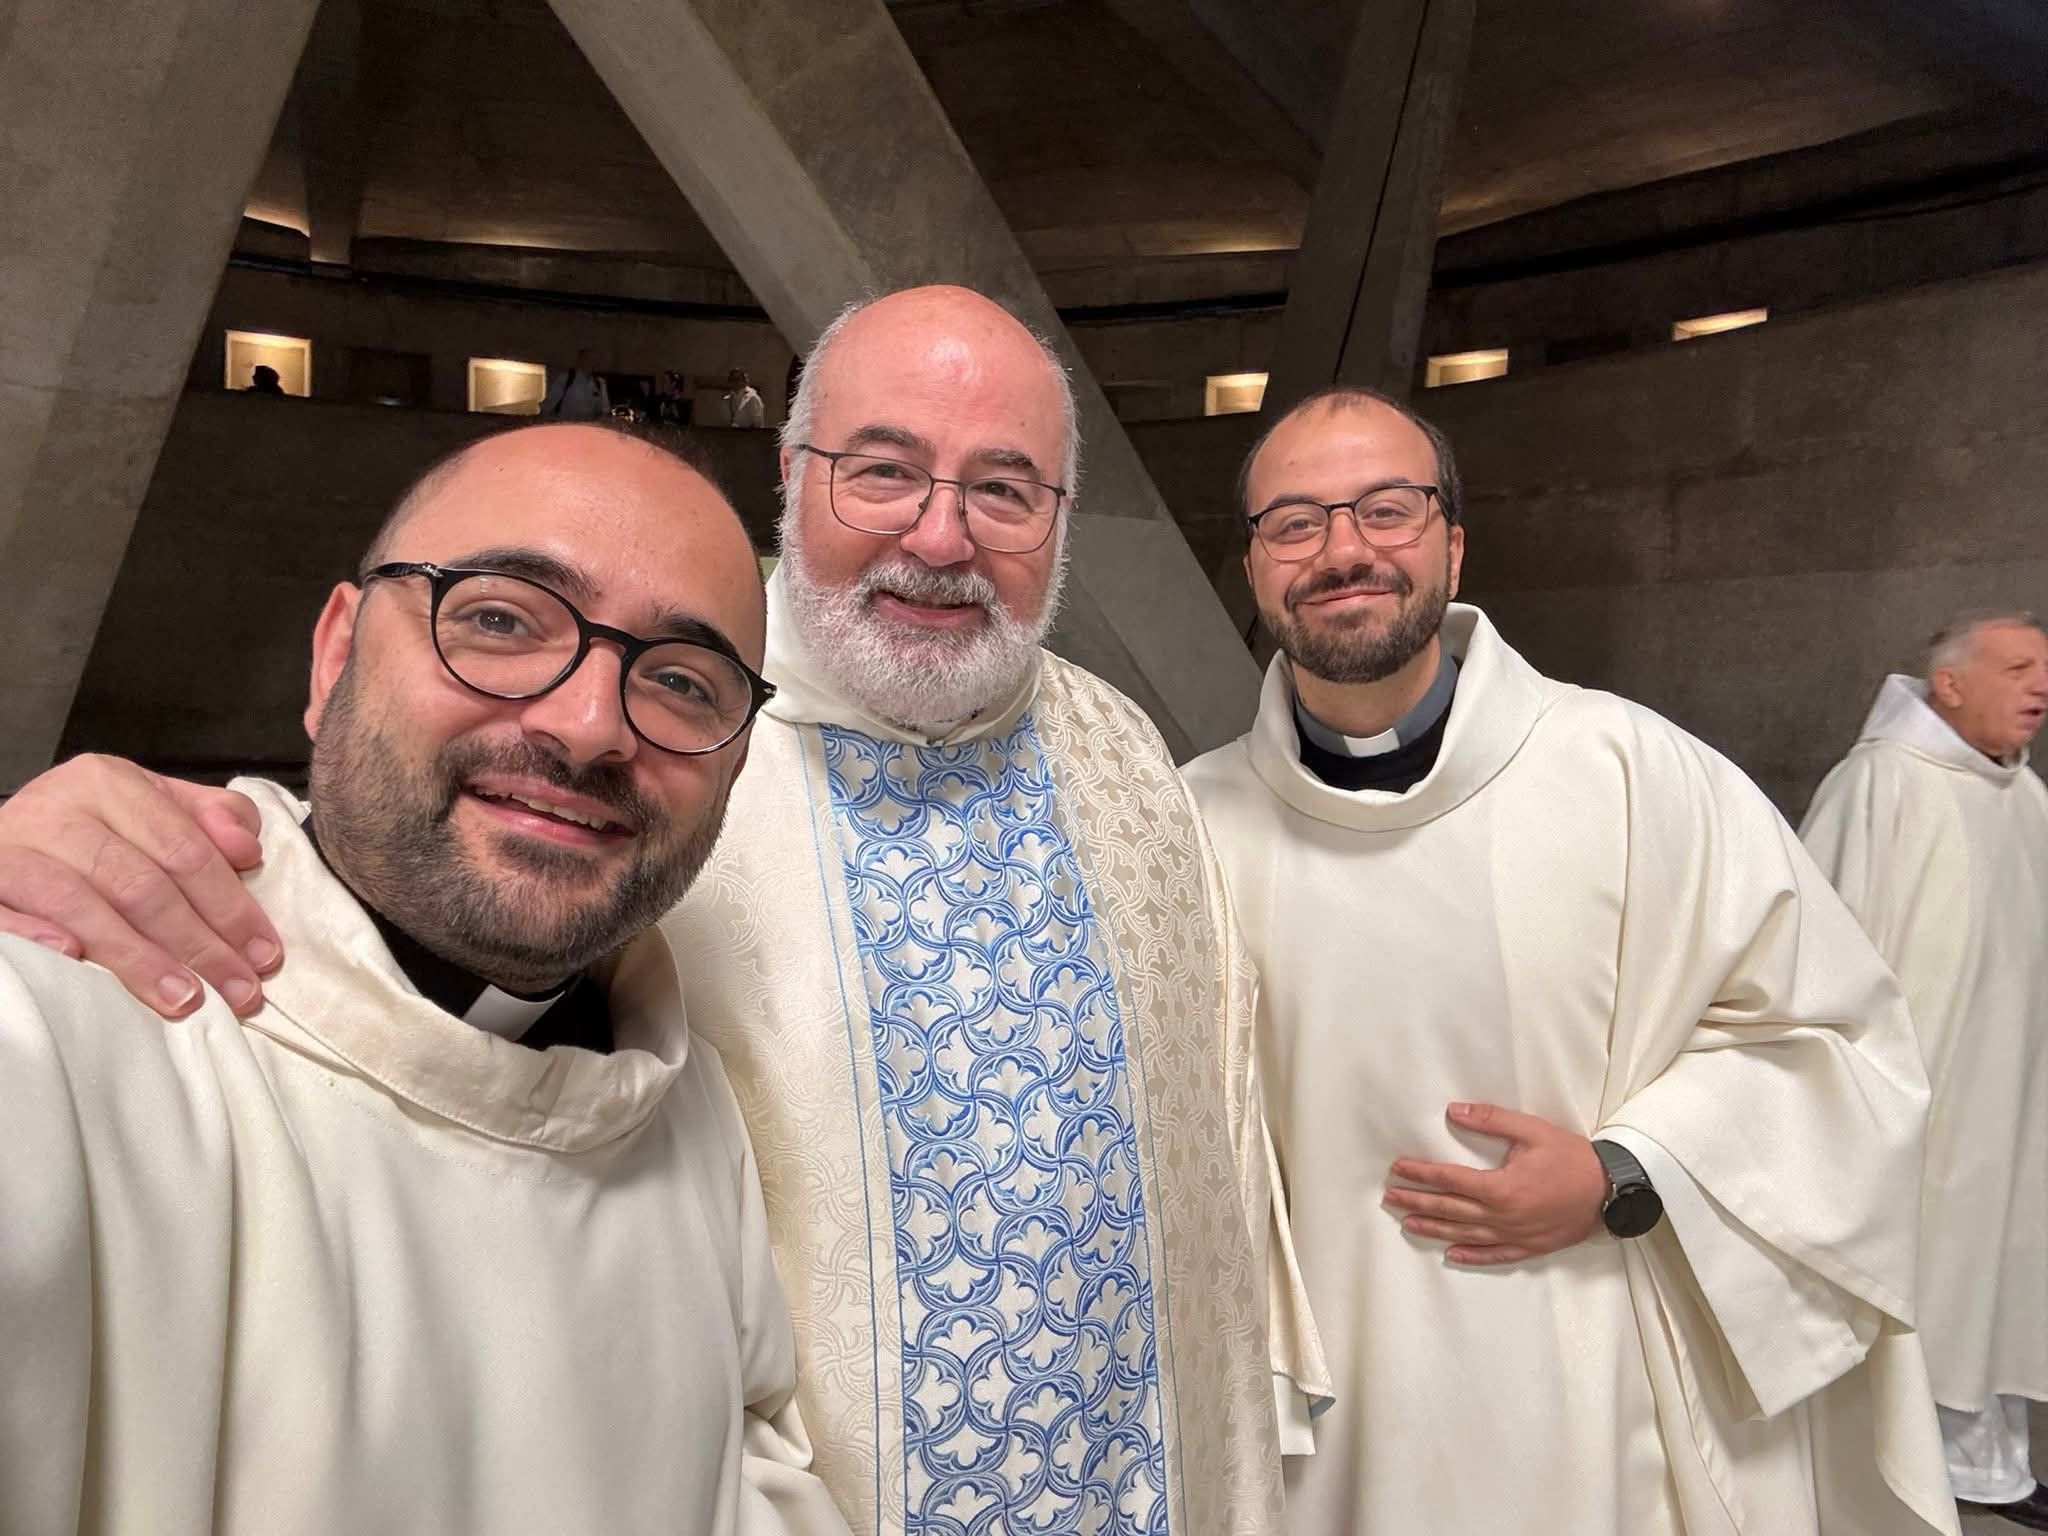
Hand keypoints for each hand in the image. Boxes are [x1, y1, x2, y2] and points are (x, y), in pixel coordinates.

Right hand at [0, 755, 279, 1016]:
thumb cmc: (91, 829)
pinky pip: (5, 914)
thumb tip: (247, 849)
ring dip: (138, 957)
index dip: (231, 907)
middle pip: (141, 884)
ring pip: (81, 903)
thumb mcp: (154, 807)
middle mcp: (58, 808)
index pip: (185, 851)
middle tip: (239, 993)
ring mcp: (12, 847)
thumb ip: (210, 820)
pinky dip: (35, 935)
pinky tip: (73, 959)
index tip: (265, 955)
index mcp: (110, 783)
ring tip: (185, 999)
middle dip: (199, 944)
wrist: (3, 835)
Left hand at [1383, 1102, 1609, 1266]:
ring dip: (1435, 1229)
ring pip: (1465, 1235)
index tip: (1398, 1168)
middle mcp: (1502, 1216)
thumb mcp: (1532, 1131)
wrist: (1612, 1190)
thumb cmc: (1572, 1158)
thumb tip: (1455, 1111)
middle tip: (1391, 1198)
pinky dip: (1472, 1256)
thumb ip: (1492, 1120)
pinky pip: (1494, 1256)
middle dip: (1417, 1201)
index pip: (1449, 1180)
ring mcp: (1515, 1235)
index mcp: (1500, 1187)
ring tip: (1409, 1223)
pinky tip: (1452, 1255)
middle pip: (1450, 1209)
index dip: (1421, 1173)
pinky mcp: (1529, 1247)